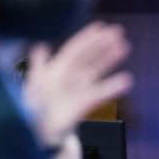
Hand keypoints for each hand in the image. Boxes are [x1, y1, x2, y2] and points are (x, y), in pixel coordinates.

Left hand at [23, 22, 132, 145]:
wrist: (38, 131)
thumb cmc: (33, 107)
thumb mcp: (33, 84)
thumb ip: (38, 65)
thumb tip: (40, 46)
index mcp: (57, 67)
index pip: (74, 49)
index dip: (86, 38)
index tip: (100, 27)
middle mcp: (70, 75)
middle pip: (89, 56)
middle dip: (102, 44)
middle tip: (117, 32)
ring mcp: (80, 88)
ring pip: (97, 69)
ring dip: (110, 58)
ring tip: (123, 47)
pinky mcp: (87, 103)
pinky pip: (102, 92)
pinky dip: (113, 86)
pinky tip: (126, 80)